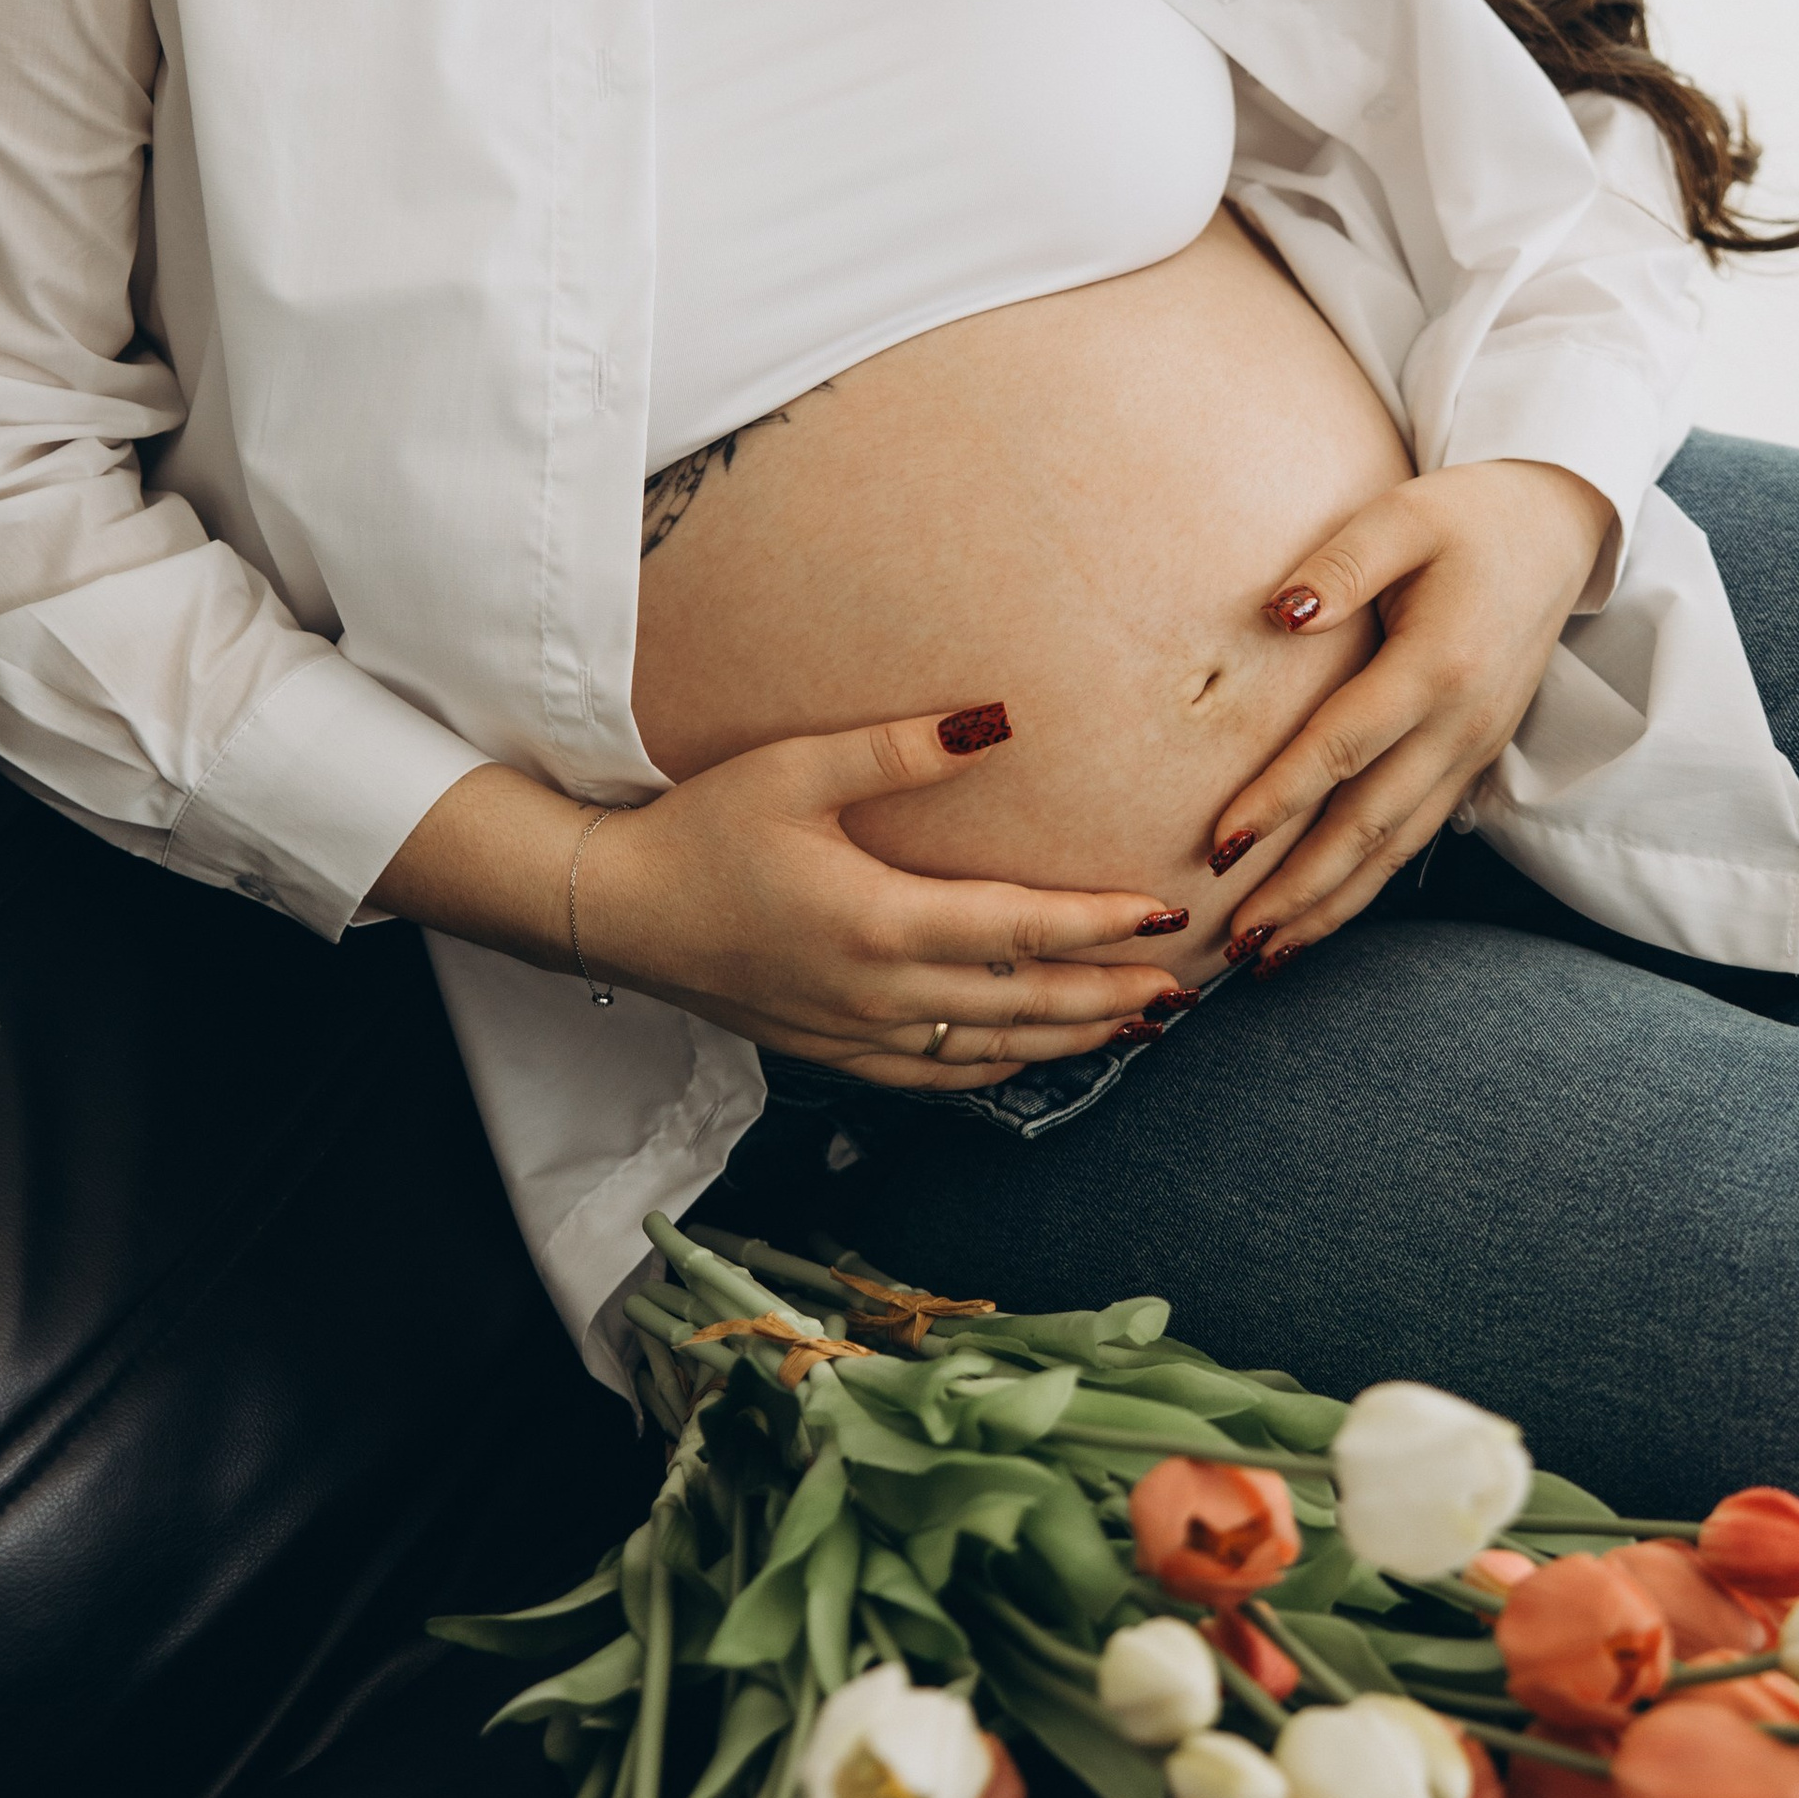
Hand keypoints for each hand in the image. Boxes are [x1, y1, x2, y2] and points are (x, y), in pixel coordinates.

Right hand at [584, 706, 1181, 1088]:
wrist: (616, 910)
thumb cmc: (702, 828)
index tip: (1166, 915)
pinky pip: (935, 1076)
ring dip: (1068, 1040)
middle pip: (1024, 1004)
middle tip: (1182, 988)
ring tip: (1133, 1027)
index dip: (1101, 926)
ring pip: (988, 1049)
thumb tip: (997, 721)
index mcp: (880, 921)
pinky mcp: (831, 1052)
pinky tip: (1027, 1057)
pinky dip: (995, 1069)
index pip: (1021, 929)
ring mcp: (855, 1034)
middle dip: (1110, 997)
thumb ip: (898, 749)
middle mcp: (879, 992)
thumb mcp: (794, 769)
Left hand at [1204, 462, 1613, 967]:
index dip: (1279, 800)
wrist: (1560, 529)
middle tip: (1233, 938)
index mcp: (1437, 665)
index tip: (1218, 845)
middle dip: (1300, 887)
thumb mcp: (1403, 515)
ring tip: (1269, 952)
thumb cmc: (1469, 516)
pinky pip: (1417, 836)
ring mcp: (1475, 749)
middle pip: (1370, 824)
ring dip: (1332, 903)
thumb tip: (1278, 616)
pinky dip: (1370, 882)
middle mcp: (1462, 723)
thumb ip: (1340, 565)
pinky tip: (1326, 910)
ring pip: (1397, 847)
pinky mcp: (1476, 758)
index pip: (1342, 748)